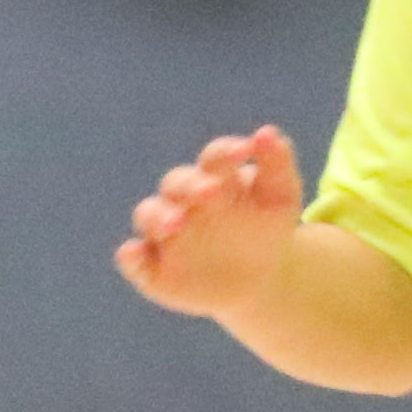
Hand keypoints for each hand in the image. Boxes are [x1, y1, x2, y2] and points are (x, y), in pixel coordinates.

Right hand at [115, 126, 310, 316]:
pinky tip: (133, 253)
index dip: (226, 152)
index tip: (245, 149)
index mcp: (215, 178)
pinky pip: (135, 260)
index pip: (215, 158)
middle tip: (211, 191)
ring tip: (177, 224)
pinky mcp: (153, 267)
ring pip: (149, 215)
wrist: (259, 279)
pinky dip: (131, 256)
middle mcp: (183, 201)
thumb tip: (269, 133)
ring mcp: (165, 233)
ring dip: (158, 217)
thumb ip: (277, 165)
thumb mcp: (280, 199)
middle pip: (177, 183)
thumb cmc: (266, 229)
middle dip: (190, 185)